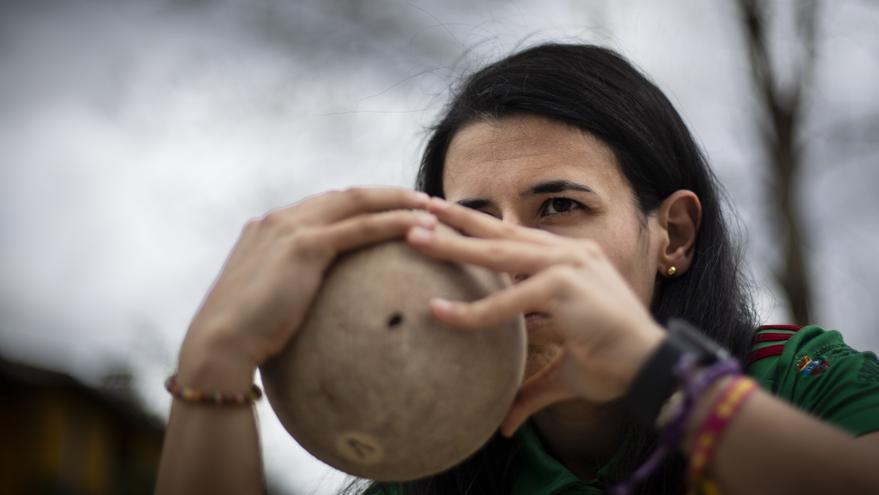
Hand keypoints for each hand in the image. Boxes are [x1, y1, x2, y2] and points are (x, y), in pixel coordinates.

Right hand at [181, 187, 434, 373]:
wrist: (218, 344)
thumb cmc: (243, 337)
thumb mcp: (266, 304)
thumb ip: (288, 290)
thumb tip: (307, 308)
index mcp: (269, 228)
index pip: (326, 206)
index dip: (362, 205)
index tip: (391, 210)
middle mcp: (279, 219)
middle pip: (346, 196)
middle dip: (387, 194)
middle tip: (423, 201)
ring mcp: (290, 228)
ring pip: (358, 203)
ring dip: (399, 201)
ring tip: (433, 208)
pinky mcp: (304, 246)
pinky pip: (361, 228)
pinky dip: (395, 223)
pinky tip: (423, 227)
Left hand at [405, 198, 663, 436]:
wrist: (652, 370)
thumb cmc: (611, 364)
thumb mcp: (560, 370)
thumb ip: (529, 387)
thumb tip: (504, 421)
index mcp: (567, 259)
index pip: (512, 236)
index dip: (477, 226)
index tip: (442, 217)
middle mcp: (567, 253)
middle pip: (499, 231)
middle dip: (456, 219)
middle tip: (419, 208)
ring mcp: (567, 264)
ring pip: (497, 252)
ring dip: (452, 245)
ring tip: (413, 237)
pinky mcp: (566, 286)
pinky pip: (510, 298)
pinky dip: (474, 310)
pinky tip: (439, 312)